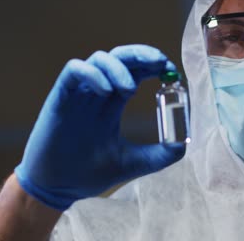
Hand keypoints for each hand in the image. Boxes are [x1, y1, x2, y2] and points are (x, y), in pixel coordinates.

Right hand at [14, 45, 185, 210]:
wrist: (61, 189)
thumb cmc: (93, 173)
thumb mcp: (135, 162)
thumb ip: (160, 154)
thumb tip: (183, 144)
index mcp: (114, 102)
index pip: (136, 71)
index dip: (153, 65)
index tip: (171, 71)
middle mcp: (98, 92)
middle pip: (121, 57)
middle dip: (142, 54)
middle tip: (160, 62)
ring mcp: (79, 93)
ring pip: (99, 59)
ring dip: (119, 67)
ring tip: (130, 89)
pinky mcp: (60, 97)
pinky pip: (74, 70)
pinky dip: (93, 74)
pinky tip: (106, 91)